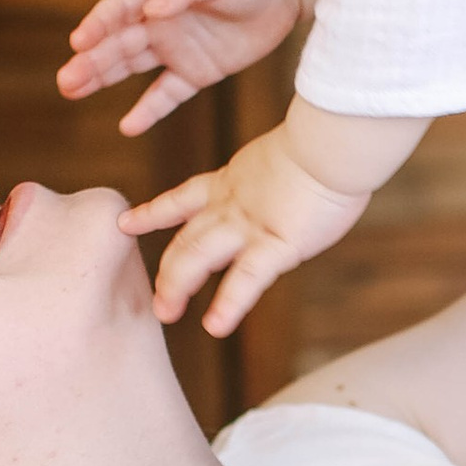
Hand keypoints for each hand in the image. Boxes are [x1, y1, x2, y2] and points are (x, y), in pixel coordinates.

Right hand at [57, 0, 311, 135]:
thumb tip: (153, 7)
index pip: (120, 8)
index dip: (99, 23)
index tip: (78, 41)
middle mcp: (160, 20)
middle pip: (118, 42)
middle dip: (91, 62)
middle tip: (66, 81)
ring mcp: (176, 47)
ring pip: (132, 66)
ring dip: (104, 79)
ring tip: (73, 92)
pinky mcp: (197, 71)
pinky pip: (167, 94)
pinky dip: (149, 110)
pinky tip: (128, 126)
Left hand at [126, 120, 372, 336]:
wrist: (337, 139)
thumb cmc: (329, 143)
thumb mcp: (290, 158)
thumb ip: (278, 178)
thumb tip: (289, 186)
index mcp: (234, 181)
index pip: (183, 198)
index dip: (153, 213)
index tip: (128, 223)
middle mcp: (232, 204)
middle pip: (185, 238)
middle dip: (167, 271)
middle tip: (156, 300)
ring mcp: (250, 224)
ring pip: (198, 256)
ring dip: (178, 286)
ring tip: (166, 313)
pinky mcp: (276, 243)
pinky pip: (245, 280)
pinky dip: (228, 305)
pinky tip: (215, 327)